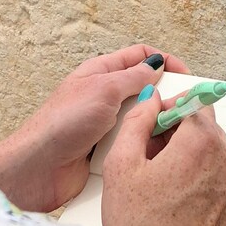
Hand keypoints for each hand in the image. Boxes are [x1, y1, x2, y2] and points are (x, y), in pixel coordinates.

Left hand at [0, 45, 188, 212]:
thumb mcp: (103, 90)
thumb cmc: (62, 123)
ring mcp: (107, 125)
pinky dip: (145, 145)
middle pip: (145, 89)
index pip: (140, 56)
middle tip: (185, 108)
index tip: (187, 76)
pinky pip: (134, 143)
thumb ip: (133, 76)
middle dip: (165, 97)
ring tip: (173, 132)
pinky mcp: (108, 150)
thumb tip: (156, 65)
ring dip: (156, 124)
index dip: (165, 61)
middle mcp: (106, 96)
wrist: (37, 168)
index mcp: (101, 73)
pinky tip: (156, 151)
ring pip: (143, 119)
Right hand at [101, 90, 225, 225]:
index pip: (192, 104)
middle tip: (151, 163)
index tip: (152, 128)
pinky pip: (225, 184)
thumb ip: (138, 121)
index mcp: (203, 142)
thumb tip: (152, 100)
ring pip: (216, 157)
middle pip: (206, 130)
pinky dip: (207, 186)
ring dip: (194, 162)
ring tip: (164, 190)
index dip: (168, 112)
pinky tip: (181, 208)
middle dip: (180, 138)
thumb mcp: (121, 165)